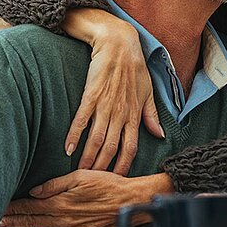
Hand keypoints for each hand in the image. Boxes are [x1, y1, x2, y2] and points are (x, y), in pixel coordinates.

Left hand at [0, 169, 173, 226]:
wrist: (130, 203)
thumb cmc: (107, 185)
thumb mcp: (81, 176)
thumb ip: (55, 185)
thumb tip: (34, 192)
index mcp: (60, 203)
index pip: (29, 207)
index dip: (13, 207)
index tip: (0, 207)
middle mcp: (63, 221)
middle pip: (30, 222)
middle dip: (12, 221)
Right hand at [62, 9, 163, 173]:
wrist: (118, 43)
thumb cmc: (135, 67)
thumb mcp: (148, 92)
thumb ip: (151, 116)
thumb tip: (159, 135)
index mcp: (135, 114)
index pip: (131, 147)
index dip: (124, 165)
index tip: (117, 180)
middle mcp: (121, 113)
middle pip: (111, 148)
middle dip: (103, 168)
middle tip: (93, 183)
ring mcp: (105, 105)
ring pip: (96, 139)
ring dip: (88, 158)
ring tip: (79, 173)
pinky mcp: (91, 95)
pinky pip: (81, 120)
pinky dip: (74, 136)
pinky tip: (67, 149)